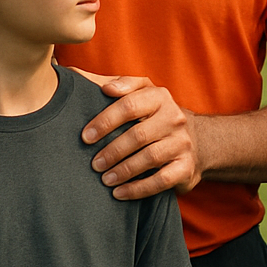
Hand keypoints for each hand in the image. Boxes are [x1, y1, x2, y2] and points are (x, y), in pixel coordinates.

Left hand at [81, 76, 200, 199]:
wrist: (194, 140)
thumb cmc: (153, 115)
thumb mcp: (138, 94)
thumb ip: (109, 84)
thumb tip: (72, 73)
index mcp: (159, 96)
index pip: (130, 105)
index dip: (105, 121)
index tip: (85, 137)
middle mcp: (174, 117)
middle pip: (139, 134)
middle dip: (112, 150)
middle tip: (93, 164)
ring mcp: (182, 142)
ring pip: (150, 157)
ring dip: (123, 170)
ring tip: (104, 179)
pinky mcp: (186, 166)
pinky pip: (162, 180)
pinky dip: (138, 189)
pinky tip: (119, 193)